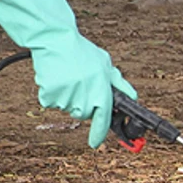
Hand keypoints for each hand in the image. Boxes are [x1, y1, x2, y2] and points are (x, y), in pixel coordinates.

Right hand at [0, 0, 137, 148]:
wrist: (55, 39)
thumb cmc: (81, 51)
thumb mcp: (105, 64)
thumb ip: (119, 83)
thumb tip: (132, 97)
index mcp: (101, 89)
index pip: (103, 119)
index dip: (99, 134)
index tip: (94, 143)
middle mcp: (85, 96)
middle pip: (83, 114)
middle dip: (82, 104)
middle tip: (79, 84)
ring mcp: (67, 97)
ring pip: (66, 107)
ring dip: (66, 97)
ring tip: (66, 76)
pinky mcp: (49, 95)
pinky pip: (50, 102)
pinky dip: (51, 93)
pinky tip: (54, 77)